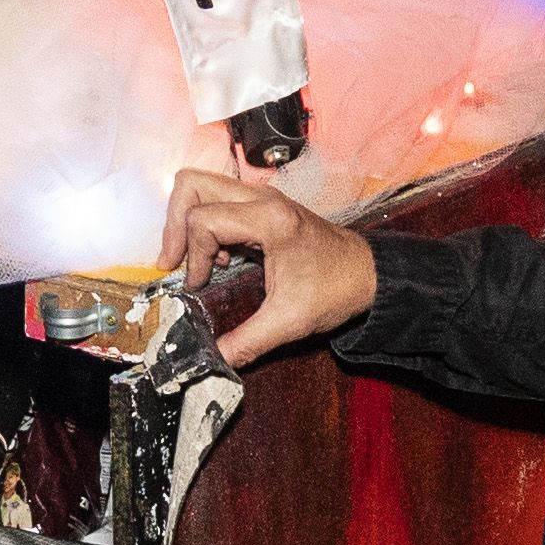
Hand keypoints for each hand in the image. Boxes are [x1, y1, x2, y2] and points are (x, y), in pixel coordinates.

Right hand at [159, 166, 375, 361]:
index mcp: (270, 219)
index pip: (203, 219)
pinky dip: (206, 225)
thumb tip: (213, 359)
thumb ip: (247, 341)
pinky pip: (217, 201)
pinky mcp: (263, 206)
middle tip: (174, 262)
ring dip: (188, 222)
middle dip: (174, 224)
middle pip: (192, 185)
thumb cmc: (337, 288)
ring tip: (197, 263)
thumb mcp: (289, 321)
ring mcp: (262, 198)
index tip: (198, 286)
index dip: (192, 256)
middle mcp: (262, 199)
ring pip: (202, 187)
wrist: (370, 276)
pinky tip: (219, 260)